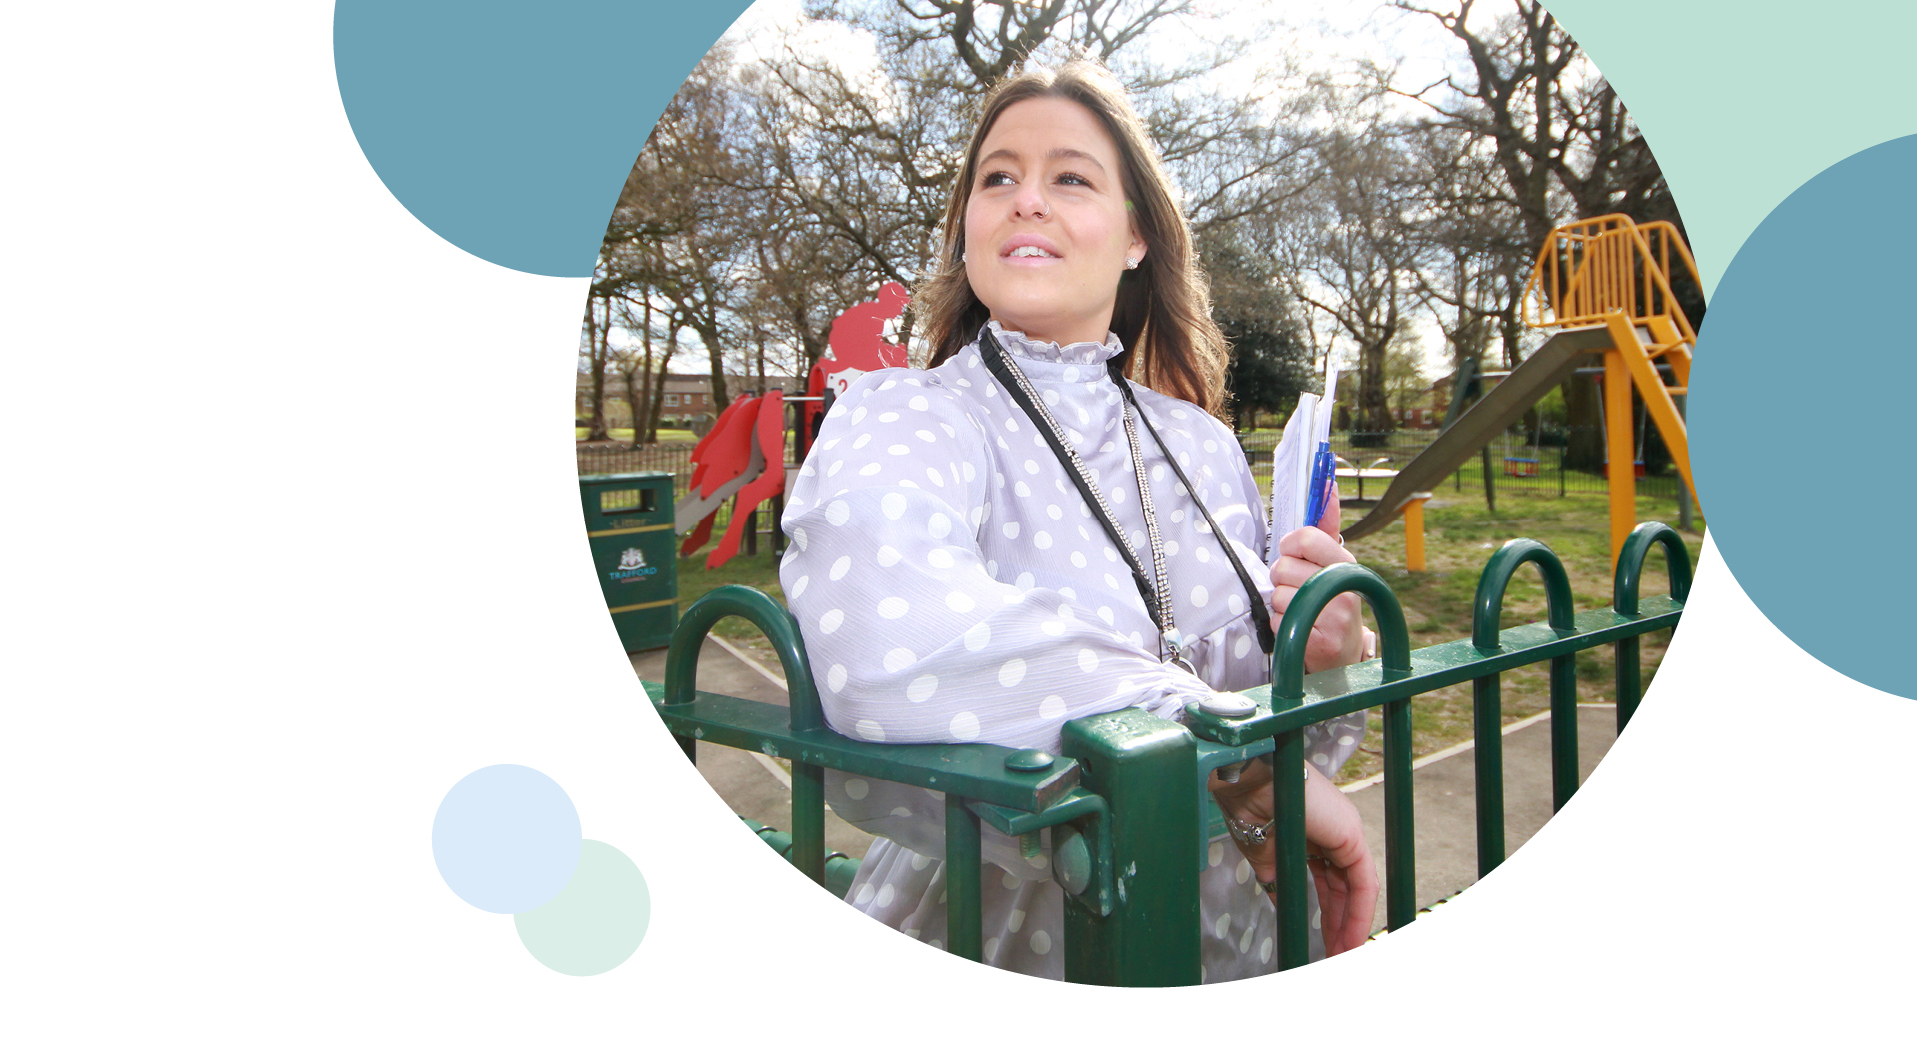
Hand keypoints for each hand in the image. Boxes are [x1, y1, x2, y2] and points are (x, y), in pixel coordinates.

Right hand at [1211, 758, 1378, 957]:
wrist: (1245, 784)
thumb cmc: (1247, 809)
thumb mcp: (1264, 857)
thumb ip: (1279, 881)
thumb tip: (1282, 903)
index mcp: (1314, 833)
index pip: (1329, 880)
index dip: (1328, 913)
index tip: (1324, 940)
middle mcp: (1335, 832)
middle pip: (1344, 888)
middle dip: (1339, 925)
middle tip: (1334, 956)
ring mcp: (1347, 831)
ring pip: (1357, 888)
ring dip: (1350, 925)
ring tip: (1343, 954)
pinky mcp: (1352, 835)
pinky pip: (1363, 882)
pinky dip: (1359, 912)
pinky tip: (1350, 936)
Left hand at [1269, 490, 1368, 672]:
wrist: (1345, 654)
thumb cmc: (1333, 599)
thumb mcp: (1334, 563)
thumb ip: (1326, 526)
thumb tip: (1327, 485)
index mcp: (1346, 564)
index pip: (1304, 537)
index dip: (1289, 546)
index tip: (1295, 555)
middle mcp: (1344, 589)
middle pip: (1283, 567)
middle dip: (1282, 578)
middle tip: (1299, 588)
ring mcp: (1334, 618)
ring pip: (1277, 595)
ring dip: (1282, 603)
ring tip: (1302, 609)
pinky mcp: (1318, 643)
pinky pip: (1277, 621)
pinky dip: (1282, 624)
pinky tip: (1301, 626)